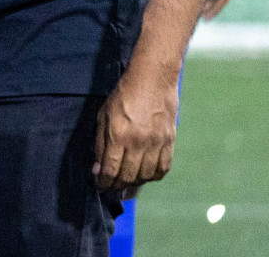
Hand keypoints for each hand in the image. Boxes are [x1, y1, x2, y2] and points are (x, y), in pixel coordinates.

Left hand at [93, 65, 178, 192]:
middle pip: (128, 176)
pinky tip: (146, 176)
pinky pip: (163, 168)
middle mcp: (139, 142)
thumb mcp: (104, 115)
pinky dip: (154, 176)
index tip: (99, 187)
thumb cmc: (124, 95)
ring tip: (127, 184)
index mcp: (119, 135)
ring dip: (135, 184)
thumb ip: (100, 143)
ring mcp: (156, 143)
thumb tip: (98, 168)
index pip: (111, 169)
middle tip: (112, 188)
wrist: (152, 79)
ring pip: (146, 176)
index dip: (104, 183)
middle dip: (118, 186)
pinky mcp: (170, 142)